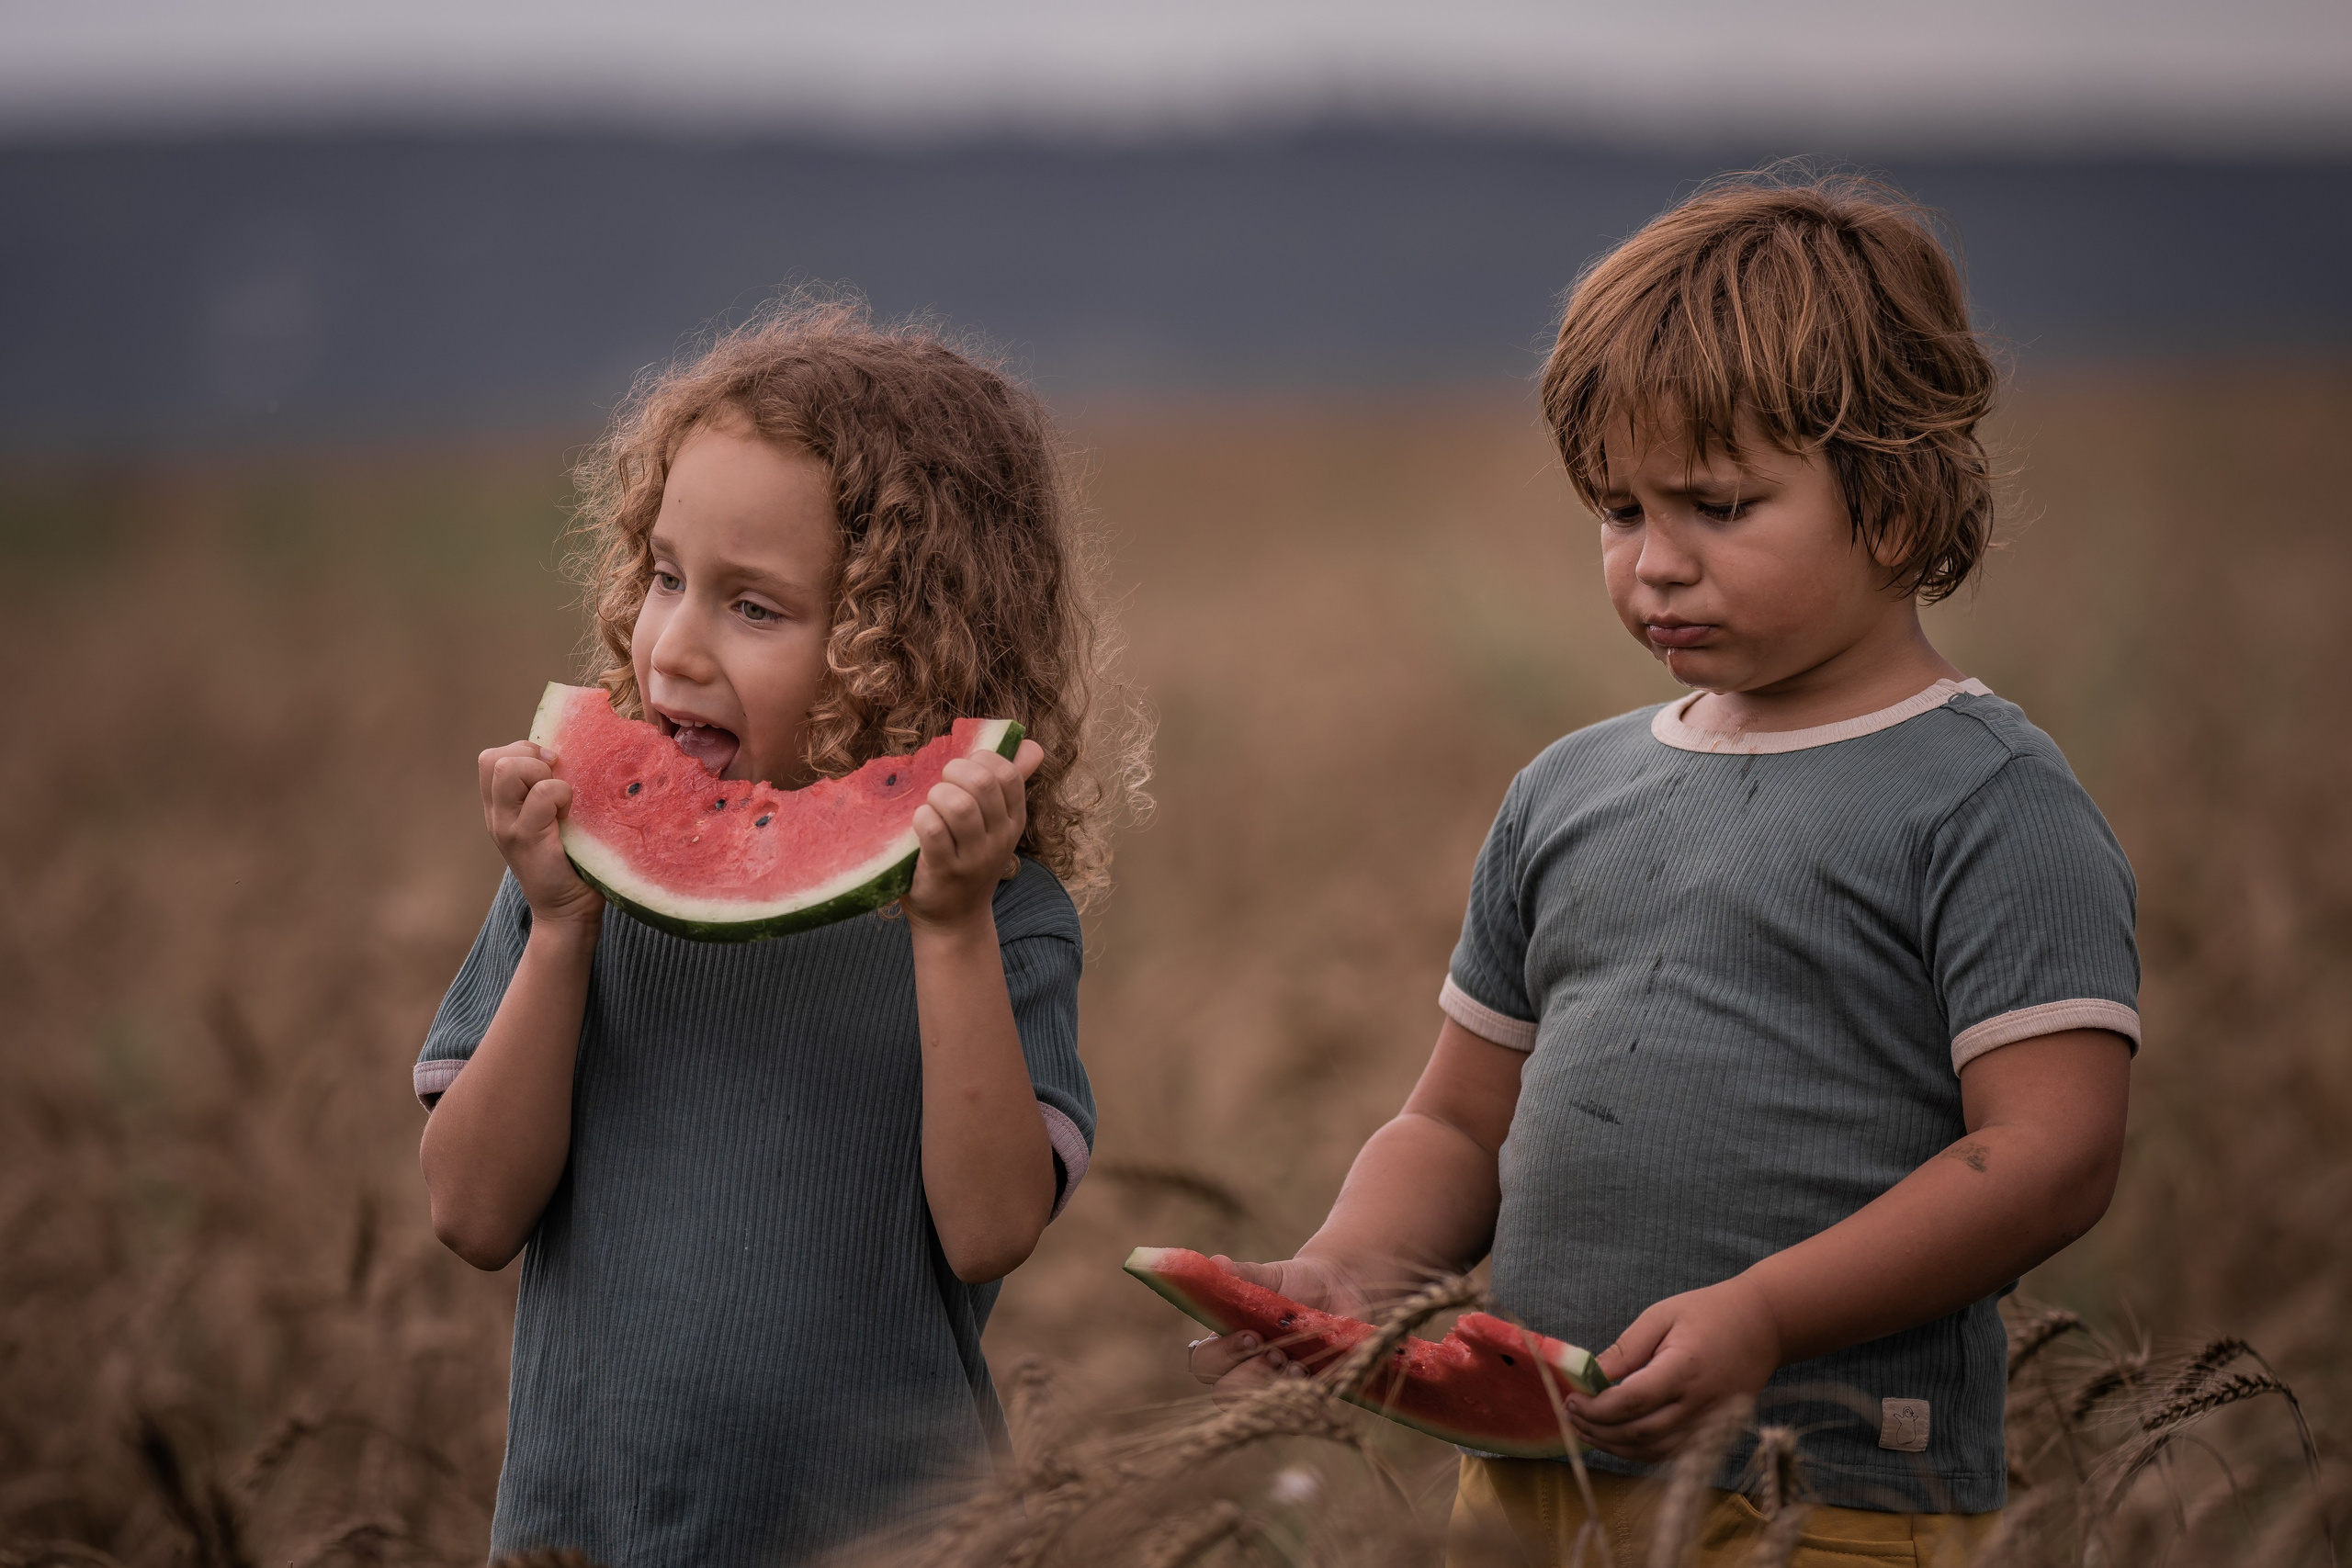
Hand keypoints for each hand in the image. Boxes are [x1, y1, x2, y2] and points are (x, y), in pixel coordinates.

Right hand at [478, 741, 602, 930]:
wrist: (569, 910)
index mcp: (500, 807)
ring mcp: (506, 826)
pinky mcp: (525, 838)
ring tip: (561, 800)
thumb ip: (549, 789)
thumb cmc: (571, 859)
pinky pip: (542, 795)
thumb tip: (568, 755)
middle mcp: (497, 815)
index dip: (523, 750)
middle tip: (556, 780)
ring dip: (543, 775)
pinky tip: (569, 817)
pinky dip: (561, 795)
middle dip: (531, 756)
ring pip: (508, 769)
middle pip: (493, 758)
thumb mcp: (554, 817)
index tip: (552, 768)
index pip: (491, 758)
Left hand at [902, 739, 1043, 929]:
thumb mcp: (996, 826)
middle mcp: (999, 839)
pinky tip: (919, 822)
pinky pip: (933, 831)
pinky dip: (922, 818)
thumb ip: (1011, 784)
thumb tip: (1033, 746)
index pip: (1008, 774)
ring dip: (937, 795)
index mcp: (1014, 821)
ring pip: (959, 806)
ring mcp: (973, 857)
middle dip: (955, 771)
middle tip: (942, 783)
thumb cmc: (969, 862)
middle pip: (983, 784)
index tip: (964, 770)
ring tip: (931, 805)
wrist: (955, 920)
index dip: (982, 760)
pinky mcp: (944, 871)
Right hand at [1188, 1254, 1375, 1400]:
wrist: (1340, 1292)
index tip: (1251, 1336)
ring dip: (1274, 1387)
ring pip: (1256, 1408)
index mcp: (1226, 1340)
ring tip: (1296, 1364)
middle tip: (1275, 1352)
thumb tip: (1216, 1264)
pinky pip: (1291, 1414)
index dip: (1222, 1355)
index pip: (1204, 1362)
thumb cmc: (1298, 1282)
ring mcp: (1271, 1386)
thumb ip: (1244, 1275)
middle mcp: (1243, 1369)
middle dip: (1249, 1375)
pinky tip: (1309, 1374)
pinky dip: (1299, 1396)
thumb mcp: (1272, 1276)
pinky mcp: (1300, 1397)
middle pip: (1224, 1393)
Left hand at [1566, 1275, 1781, 1462]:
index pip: (1632, 1402)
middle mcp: (1700, 1404)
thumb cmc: (1710, 1313)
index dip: (1596, 1409)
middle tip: (1571, 1417)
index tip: (1571, 1400)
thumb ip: (1626, 1349)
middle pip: (1639, 1433)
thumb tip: (1590, 1376)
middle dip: (1598, 1430)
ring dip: (1615, 1447)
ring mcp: (1711, 1423)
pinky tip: (1618, 1438)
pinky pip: (1672, 1453)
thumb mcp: (1662, 1315)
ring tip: (1587, 1430)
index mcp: (1684, 1369)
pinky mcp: (1717, 1432)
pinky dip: (1641, 1452)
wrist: (1764, 1325)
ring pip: (1654, 1451)